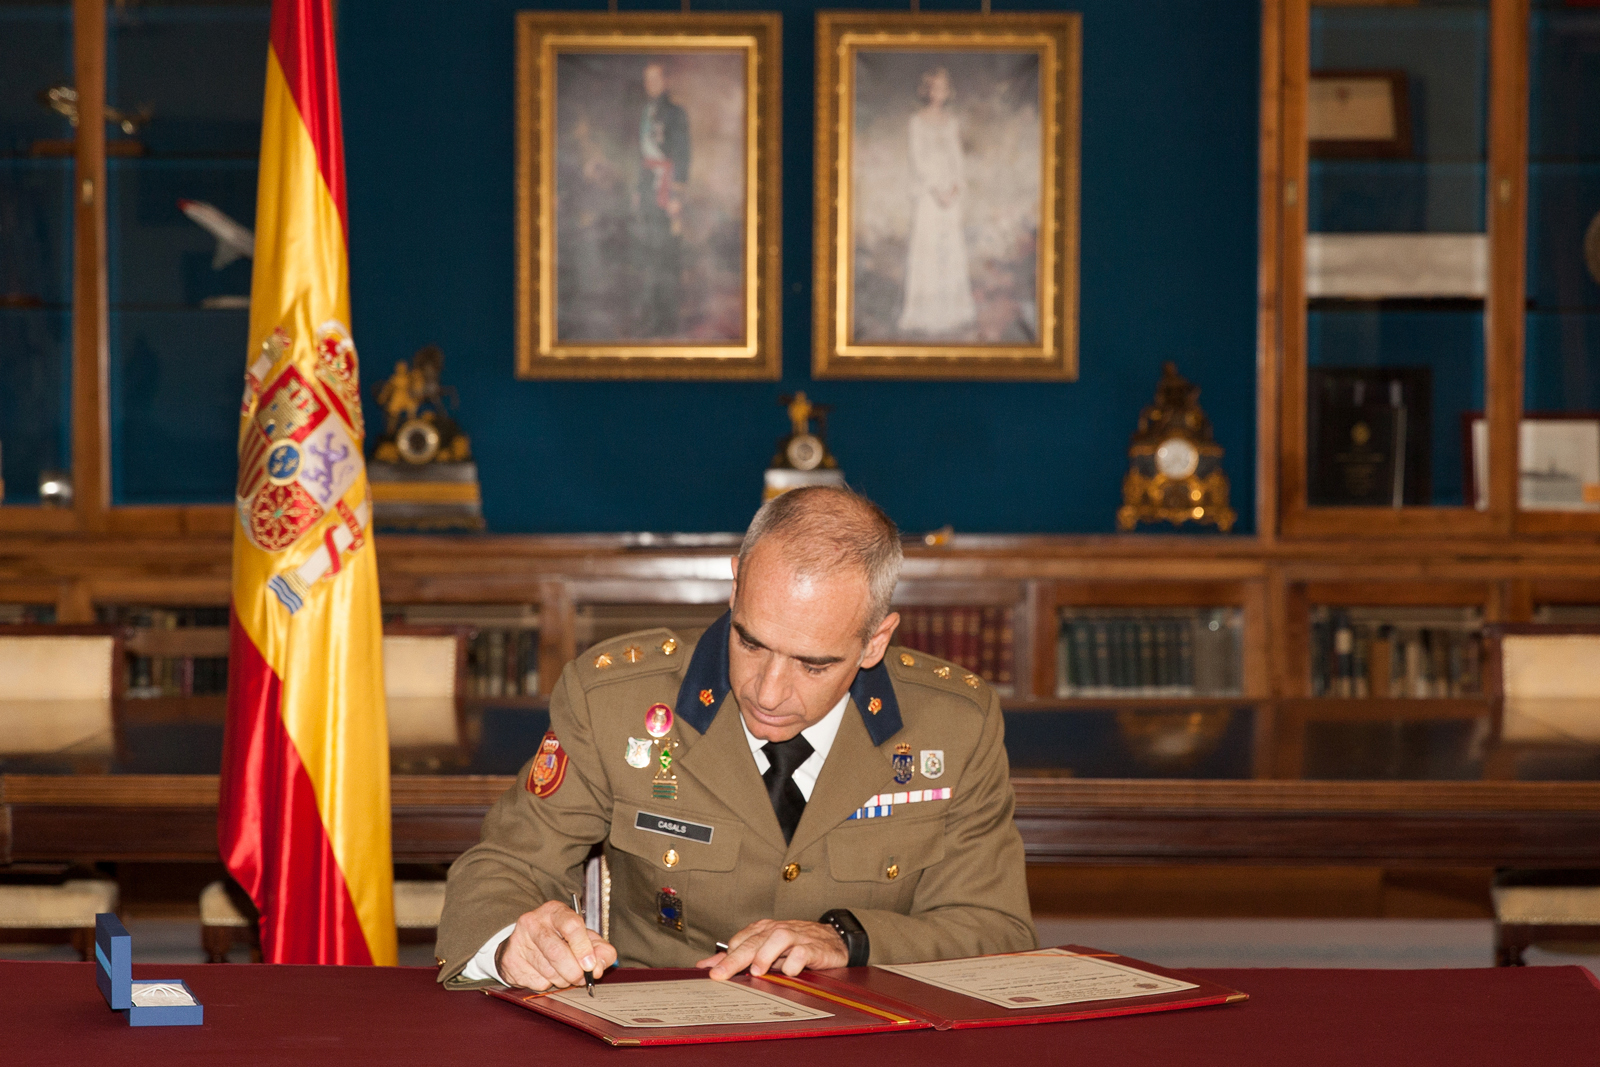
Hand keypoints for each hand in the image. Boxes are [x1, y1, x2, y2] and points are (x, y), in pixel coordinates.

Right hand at [495, 900, 617, 990]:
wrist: (523, 945)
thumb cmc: (559, 939)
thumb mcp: (583, 938)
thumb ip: (599, 949)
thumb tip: (598, 966)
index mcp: (555, 911)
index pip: (572, 925)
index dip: (584, 948)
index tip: (590, 965)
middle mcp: (533, 921)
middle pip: (558, 952)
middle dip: (574, 972)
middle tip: (581, 978)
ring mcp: (519, 941)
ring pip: (548, 971)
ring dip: (563, 980)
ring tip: (564, 974)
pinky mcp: (510, 961)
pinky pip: (536, 982)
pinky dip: (547, 985)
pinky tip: (546, 974)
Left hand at [695, 920, 847, 979]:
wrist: (833, 939)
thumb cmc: (796, 945)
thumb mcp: (766, 949)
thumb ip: (736, 956)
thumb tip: (706, 965)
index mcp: (764, 930)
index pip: (740, 940)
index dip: (725, 956)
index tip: (710, 972)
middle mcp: (777, 931)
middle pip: (754, 941)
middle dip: (735, 958)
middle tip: (721, 974)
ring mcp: (797, 937)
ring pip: (778, 938)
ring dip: (766, 954)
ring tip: (756, 971)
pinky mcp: (815, 947)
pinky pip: (804, 951)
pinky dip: (795, 961)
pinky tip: (789, 972)